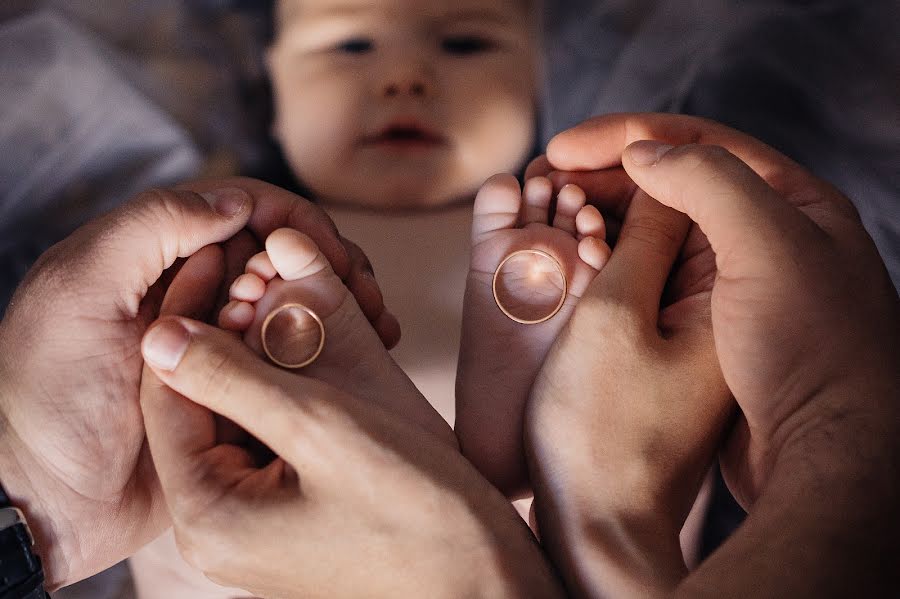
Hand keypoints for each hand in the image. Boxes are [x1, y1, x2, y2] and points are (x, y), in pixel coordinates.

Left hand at [0, 178, 395, 588]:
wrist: (41, 498)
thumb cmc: (43, 392)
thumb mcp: (78, 291)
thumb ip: (149, 228)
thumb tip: (236, 200)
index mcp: (159, 257)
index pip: (245, 211)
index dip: (295, 222)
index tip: (329, 252)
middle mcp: (196, 294)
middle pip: (284, 255)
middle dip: (333, 263)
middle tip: (365, 294)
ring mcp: (224, 345)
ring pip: (300, 304)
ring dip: (343, 304)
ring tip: (377, 324)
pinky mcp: (243, 392)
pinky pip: (299, 360)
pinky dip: (337, 351)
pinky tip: (368, 353)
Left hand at [138, 314, 562, 598]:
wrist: (488, 584)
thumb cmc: (419, 515)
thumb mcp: (322, 428)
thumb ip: (234, 378)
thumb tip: (161, 334)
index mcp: (208, 513)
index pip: (168, 393)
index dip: (192, 318)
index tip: (223, 259)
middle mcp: (217, 527)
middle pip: (204, 404)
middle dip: (238, 335)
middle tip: (271, 276)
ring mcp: (253, 526)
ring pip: (241, 416)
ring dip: (269, 358)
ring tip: (302, 305)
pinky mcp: (289, 518)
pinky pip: (273, 440)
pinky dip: (293, 392)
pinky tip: (322, 355)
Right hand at [530, 113, 899, 595]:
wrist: (823, 458)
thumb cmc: (808, 350)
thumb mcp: (766, 246)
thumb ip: (705, 181)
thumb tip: (642, 152)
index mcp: (791, 201)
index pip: (699, 141)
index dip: (625, 134)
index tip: (564, 146)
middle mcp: (766, 235)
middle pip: (674, 182)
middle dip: (608, 174)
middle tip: (548, 178)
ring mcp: (737, 283)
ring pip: (660, 230)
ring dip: (607, 215)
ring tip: (555, 215)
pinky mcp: (711, 327)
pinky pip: (656, 277)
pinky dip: (616, 261)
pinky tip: (581, 262)